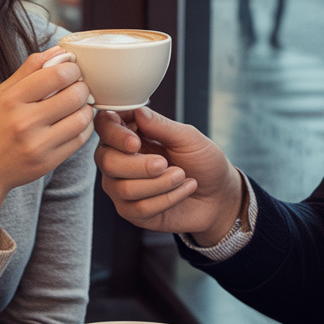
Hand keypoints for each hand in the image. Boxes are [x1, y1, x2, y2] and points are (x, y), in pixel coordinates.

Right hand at [0, 47, 93, 243]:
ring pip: (83, 118)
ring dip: (86, 108)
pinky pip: (80, 139)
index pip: (57, 74)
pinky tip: (74, 122)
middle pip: (75, 95)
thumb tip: (61, 50)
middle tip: (78, 88)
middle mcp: (24, 122)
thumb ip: (30, 69)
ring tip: (77, 105)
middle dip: (82, 87)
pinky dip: (84, 127)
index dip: (73, 69)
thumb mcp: (2, 93)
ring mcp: (37, 145)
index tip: (72, 70)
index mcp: (11, 99)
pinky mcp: (48, 162)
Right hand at [95, 107, 243, 244]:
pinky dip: (167, 198)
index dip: (115, 134)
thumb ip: (161, 126)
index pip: (105, 127)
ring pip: (124, 188)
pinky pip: (139, 208)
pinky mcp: (131, 211)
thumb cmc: (202, 161)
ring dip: (159, 183)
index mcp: (129, 134)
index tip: (135, 143)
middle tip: (165, 164)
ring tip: (182, 176)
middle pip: (106, 161)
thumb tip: (138, 111)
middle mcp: (118, 159)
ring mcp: (121, 187)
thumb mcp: (188, 138)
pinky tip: (184, 190)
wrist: (218, 194)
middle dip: (138, 165)